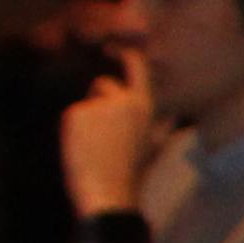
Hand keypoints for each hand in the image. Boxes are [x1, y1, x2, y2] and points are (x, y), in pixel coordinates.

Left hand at [59, 66, 162, 217]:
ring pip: (87, 105)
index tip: (114, 49)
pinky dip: (74, 131)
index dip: (125, 55)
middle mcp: (123, 100)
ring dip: (86, 122)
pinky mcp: (77, 113)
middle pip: (103, 86)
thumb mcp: (153, 145)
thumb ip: (158, 124)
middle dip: (98, 103)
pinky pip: (73, 116)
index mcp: (144, 106)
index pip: (136, 67)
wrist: (109, 193)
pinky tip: (83, 149)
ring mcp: (99, 105)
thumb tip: (170, 114)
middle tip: (100, 135)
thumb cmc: (131, 174)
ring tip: (95, 149)